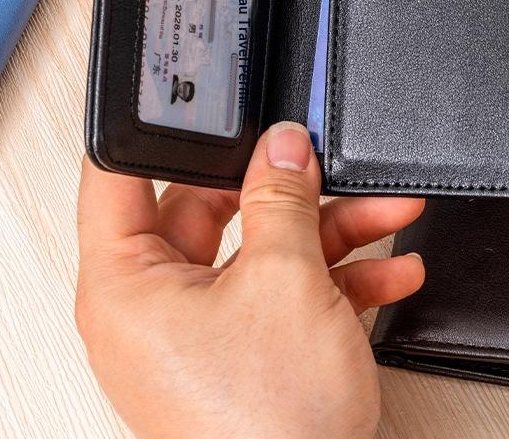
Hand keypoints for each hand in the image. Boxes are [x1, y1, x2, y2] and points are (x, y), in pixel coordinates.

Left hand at [76, 122, 424, 438]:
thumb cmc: (270, 429)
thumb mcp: (285, 281)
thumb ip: (284, 200)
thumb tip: (283, 146)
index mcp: (128, 287)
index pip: (119, 180)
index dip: (155, 133)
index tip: (190, 102)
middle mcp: (158, 308)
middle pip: (214, 211)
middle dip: (283, 187)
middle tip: (317, 161)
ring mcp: (208, 332)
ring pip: (266, 250)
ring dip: (332, 230)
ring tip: (385, 211)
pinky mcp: (252, 351)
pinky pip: (290, 293)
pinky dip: (340, 277)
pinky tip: (389, 266)